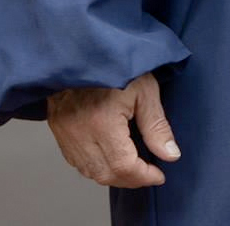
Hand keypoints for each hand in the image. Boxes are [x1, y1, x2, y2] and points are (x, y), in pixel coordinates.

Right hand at [46, 72, 180, 186]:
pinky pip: (76, 161)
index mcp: (102, 123)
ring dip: (113, 175)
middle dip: (131, 179)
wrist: (79, 50)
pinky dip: (95, 167)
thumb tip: (170, 155)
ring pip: (89, 172)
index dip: (144, 176)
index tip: (159, 175)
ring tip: (133, 168)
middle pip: (105, 175)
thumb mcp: (145, 90)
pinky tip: (110, 158)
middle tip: (149, 173)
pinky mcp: (59, 131)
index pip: (124, 167)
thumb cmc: (115, 63)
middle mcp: (80, 134)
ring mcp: (66, 135)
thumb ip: (157, 126)